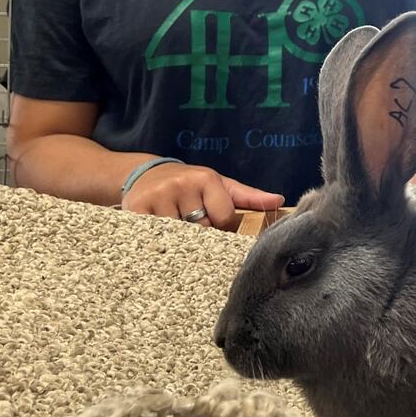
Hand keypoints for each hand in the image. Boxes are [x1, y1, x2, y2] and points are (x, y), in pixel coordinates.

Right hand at [122, 162, 284, 231]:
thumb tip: (279, 201)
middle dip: (199, 235)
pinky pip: (154, 237)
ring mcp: (157, 196)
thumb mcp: (220, 185)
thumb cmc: (191, 184)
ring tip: (174, 231)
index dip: (219, 225)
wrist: (146, 173)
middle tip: (191, 226)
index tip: (210, 220)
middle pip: (201, 229)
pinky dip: (158, 243)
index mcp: (206, 178)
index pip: (223, 218)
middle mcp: (181, 184)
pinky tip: (158, 237)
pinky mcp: (136, 209)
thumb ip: (248, 196)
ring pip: (178, 237)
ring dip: (178, 241)